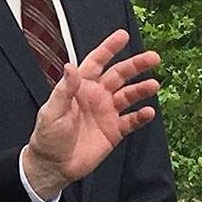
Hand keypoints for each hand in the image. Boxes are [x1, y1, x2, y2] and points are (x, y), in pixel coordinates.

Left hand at [22, 29, 159, 199]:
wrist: (53, 166)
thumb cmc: (48, 136)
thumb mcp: (52, 111)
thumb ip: (64, 90)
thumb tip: (70, 66)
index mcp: (80, 87)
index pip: (96, 62)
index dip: (109, 48)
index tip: (123, 35)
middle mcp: (96, 96)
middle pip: (119, 75)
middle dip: (135, 65)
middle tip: (153, 57)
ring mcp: (107, 113)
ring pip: (129, 96)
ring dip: (141, 89)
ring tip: (154, 84)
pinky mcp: (114, 131)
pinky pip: (131, 121)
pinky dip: (141, 116)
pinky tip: (149, 112)